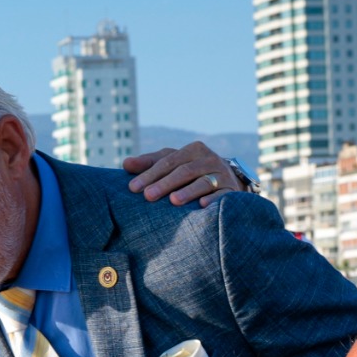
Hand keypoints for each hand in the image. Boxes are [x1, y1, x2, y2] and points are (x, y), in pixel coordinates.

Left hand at [123, 142, 243, 206]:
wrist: (229, 181)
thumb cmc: (194, 172)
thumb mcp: (174, 164)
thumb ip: (150, 163)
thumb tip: (125, 164)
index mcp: (193, 150)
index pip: (167, 161)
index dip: (150, 174)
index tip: (133, 188)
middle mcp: (209, 159)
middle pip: (184, 171)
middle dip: (165, 183)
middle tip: (148, 196)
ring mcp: (222, 174)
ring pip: (203, 182)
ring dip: (188, 191)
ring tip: (173, 201)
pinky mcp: (232, 190)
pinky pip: (222, 196)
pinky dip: (213, 201)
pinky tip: (201, 207)